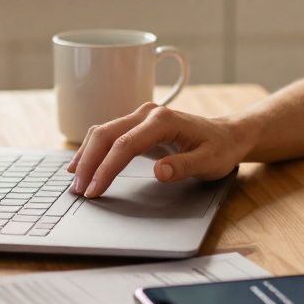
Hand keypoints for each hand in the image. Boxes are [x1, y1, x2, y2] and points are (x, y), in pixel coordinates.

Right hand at [66, 102, 250, 197]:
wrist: (227, 135)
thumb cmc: (219, 149)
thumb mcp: (209, 162)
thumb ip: (183, 167)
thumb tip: (159, 172)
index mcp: (163, 121)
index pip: (125, 145)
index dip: (106, 168)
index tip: (95, 189)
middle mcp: (148, 114)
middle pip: (106, 134)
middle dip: (88, 162)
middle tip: (78, 190)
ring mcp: (141, 117)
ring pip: (103, 132)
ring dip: (86, 155)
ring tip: (76, 180)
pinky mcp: (137, 125)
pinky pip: (108, 134)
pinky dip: (92, 149)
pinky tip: (81, 164)